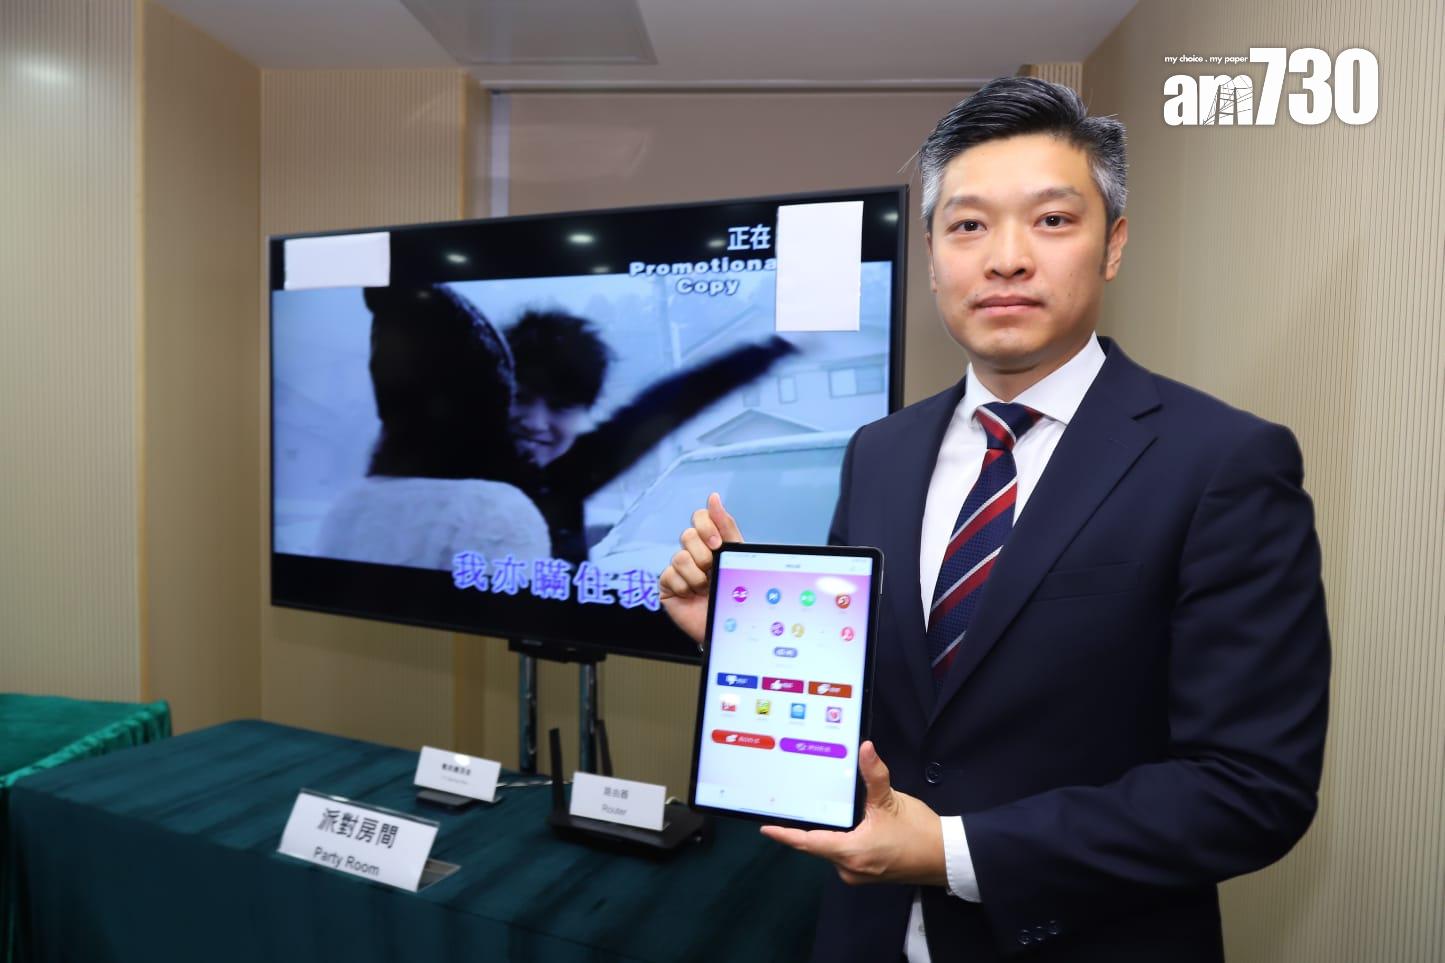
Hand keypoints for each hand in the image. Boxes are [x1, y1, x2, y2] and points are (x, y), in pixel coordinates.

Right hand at [657, 492, 742, 646]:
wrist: (728, 625)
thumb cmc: (735, 591)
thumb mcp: (736, 556)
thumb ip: (726, 526)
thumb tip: (713, 497)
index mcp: (711, 541)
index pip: (700, 517)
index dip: (706, 526)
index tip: (717, 543)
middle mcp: (693, 552)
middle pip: (688, 535)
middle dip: (704, 554)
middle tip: (713, 569)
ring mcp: (679, 569)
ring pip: (680, 556)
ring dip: (697, 575)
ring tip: (706, 588)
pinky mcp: (668, 585)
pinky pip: (670, 575)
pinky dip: (685, 587)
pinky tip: (693, 595)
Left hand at [760, 741, 946, 887]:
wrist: (945, 857)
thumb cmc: (918, 832)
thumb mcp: (891, 800)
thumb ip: (874, 774)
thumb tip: (866, 748)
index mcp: (851, 852)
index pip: (808, 843)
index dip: (786, 835)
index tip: (765, 828)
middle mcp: (849, 868)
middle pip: (817, 846)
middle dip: (803, 829)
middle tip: (786, 808)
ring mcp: (858, 873)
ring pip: (830, 850)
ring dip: (821, 834)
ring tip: (810, 811)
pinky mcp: (867, 872)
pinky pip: (843, 854)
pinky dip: (835, 839)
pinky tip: (836, 823)